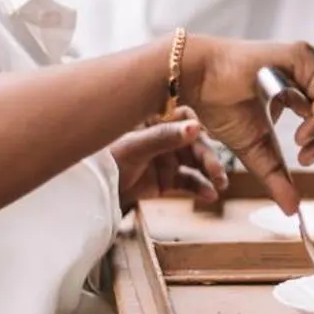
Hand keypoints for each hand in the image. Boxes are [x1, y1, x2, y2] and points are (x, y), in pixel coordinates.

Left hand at [109, 113, 227, 210]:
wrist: (93, 191)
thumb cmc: (107, 160)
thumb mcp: (135, 147)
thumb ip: (165, 137)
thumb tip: (195, 126)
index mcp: (156, 120)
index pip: (184, 117)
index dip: (195, 127)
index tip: (203, 137)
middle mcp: (165, 137)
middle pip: (194, 142)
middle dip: (208, 157)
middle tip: (217, 172)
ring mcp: (168, 158)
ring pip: (196, 163)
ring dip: (209, 172)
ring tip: (220, 185)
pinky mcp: (168, 180)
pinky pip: (189, 182)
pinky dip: (200, 188)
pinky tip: (210, 195)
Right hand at [178, 37, 313, 212]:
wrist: (198, 82)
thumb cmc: (222, 107)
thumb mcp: (258, 152)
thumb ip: (278, 177)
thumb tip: (293, 210)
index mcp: (303, 98)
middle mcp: (311, 80)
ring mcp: (309, 67)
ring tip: (305, 156)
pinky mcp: (303, 57)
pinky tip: (301, 139)